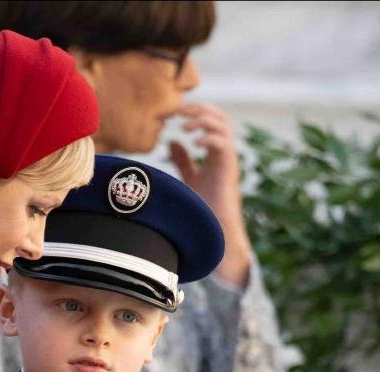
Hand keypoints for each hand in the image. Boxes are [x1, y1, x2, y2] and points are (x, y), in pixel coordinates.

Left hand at [169, 102, 251, 287]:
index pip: (210, 120)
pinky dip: (209, 138)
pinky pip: (224, 145)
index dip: (193, 112)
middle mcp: (224, 153)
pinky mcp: (229, 170)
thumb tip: (171, 141)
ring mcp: (228, 160)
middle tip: (177, 112)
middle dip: (199, 109)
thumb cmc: (204, 210)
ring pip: (224, 125)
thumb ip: (183, 160)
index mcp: (216, 152)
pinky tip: (194, 142)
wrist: (216, 233)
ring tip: (185, 125)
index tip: (170, 113)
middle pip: (219, 116)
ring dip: (203, 120)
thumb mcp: (189, 179)